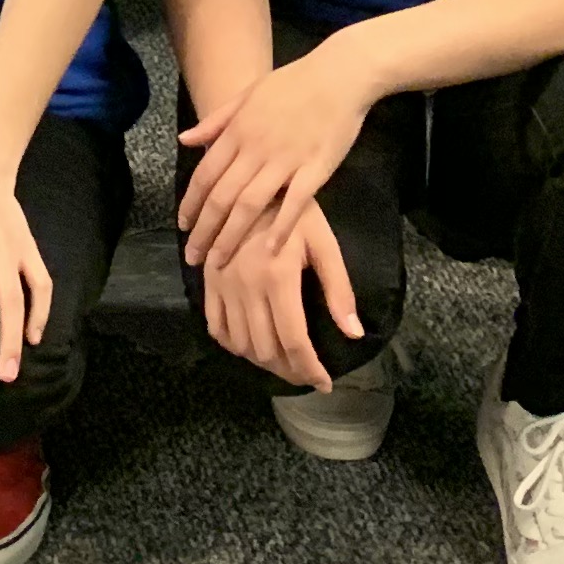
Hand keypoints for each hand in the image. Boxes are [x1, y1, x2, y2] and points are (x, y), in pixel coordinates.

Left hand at [175, 44, 370, 272]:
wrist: (339, 74)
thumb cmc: (294, 83)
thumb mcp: (248, 94)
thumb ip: (217, 120)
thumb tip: (185, 140)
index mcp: (237, 130)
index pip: (205, 174)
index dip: (191, 204)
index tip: (182, 227)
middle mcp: (255, 147)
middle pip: (221, 196)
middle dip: (204, 231)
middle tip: (193, 257)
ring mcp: (285, 159)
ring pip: (249, 205)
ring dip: (231, 237)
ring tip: (219, 263)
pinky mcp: (315, 169)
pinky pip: (294, 204)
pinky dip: (279, 229)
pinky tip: (267, 252)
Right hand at [197, 197, 357, 389]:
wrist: (251, 180)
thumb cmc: (295, 210)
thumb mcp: (324, 243)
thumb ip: (338, 290)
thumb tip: (354, 333)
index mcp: (278, 278)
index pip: (294, 341)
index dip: (310, 369)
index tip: (325, 383)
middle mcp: (246, 287)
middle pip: (266, 349)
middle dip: (290, 371)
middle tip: (307, 374)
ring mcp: (223, 285)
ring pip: (241, 343)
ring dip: (264, 362)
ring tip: (284, 363)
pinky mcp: (209, 280)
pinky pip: (216, 326)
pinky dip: (233, 345)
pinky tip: (250, 345)